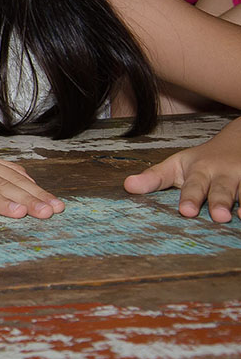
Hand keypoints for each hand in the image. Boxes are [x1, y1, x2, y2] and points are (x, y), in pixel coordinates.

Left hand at [124, 121, 240, 221]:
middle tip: (217, 217)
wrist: (238, 141)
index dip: (189, 197)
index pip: (192, 185)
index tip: (185, 211)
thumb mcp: (176, 166)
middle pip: (220, 189)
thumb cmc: (201, 161)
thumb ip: (154, 178)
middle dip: (219, 202)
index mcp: (199, 171)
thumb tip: (127, 186)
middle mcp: (222, 175)